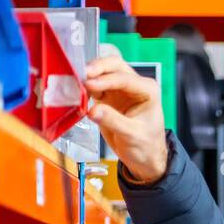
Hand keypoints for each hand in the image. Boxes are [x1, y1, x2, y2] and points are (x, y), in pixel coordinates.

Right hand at [84, 55, 168, 183]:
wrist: (145, 159)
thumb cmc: (146, 146)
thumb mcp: (132, 136)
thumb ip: (113, 121)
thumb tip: (93, 111)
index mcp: (148, 90)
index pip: (124, 78)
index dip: (105, 80)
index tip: (89, 85)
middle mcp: (135, 85)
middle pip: (113, 65)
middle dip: (96, 68)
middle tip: (81, 75)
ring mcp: (120, 89)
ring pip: (102, 71)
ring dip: (88, 75)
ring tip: (75, 83)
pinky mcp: (108, 96)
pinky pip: (93, 86)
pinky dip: (84, 87)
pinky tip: (76, 92)